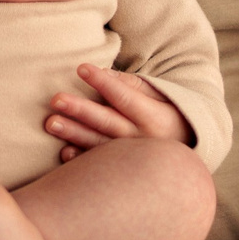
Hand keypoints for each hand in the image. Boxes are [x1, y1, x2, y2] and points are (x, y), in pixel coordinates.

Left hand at [46, 64, 192, 159]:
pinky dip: (82, 159)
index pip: (124, 97)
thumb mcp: (163, 97)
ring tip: (51, 123)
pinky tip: (64, 152)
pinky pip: (100, 167)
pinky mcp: (122, 171)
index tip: (81, 68)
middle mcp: (143, 140)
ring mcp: (132, 159)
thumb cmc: (170, 117)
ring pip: (99, 145)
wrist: (187, 154)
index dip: (103, 83)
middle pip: (107, 121)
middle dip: (81, 110)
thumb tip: (106, 73)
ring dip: (74, 134)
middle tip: (56, 99)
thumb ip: (135, 85)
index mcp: (154, 118)